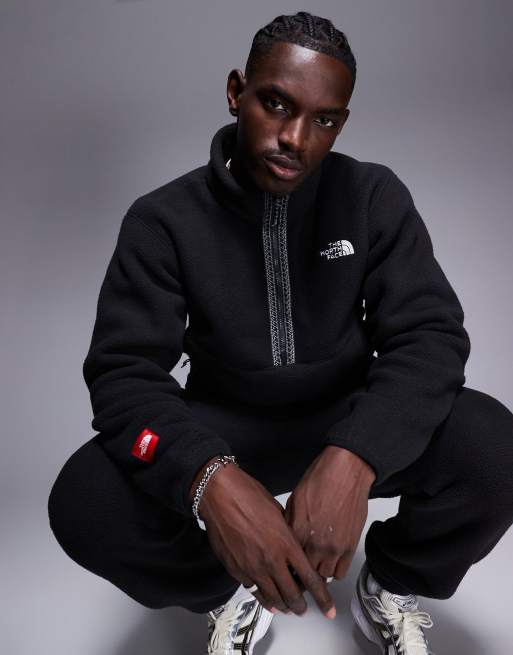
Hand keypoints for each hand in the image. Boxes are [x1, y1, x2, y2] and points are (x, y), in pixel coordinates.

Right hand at [198, 462, 336, 618]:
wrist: (220, 496)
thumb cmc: (248, 496)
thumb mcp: (278, 511)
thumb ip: (287, 532)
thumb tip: (292, 545)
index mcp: (286, 544)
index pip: (310, 578)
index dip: (322, 597)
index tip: (328, 608)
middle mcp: (271, 560)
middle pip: (292, 595)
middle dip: (301, 607)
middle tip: (305, 610)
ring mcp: (253, 568)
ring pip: (273, 598)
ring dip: (283, 606)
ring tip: (288, 608)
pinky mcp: (236, 570)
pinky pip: (254, 591)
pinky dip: (264, 598)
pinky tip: (268, 601)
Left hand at [283, 446, 374, 580]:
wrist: (346, 471)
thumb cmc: (321, 478)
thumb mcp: (294, 499)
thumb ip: (290, 523)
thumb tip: (285, 538)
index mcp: (299, 531)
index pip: (288, 562)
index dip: (285, 566)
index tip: (285, 566)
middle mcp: (316, 543)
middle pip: (304, 574)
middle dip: (300, 573)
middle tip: (299, 568)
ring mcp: (335, 547)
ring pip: (323, 577)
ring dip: (318, 572)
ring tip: (315, 563)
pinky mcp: (350, 546)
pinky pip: (340, 571)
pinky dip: (334, 569)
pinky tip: (329, 560)